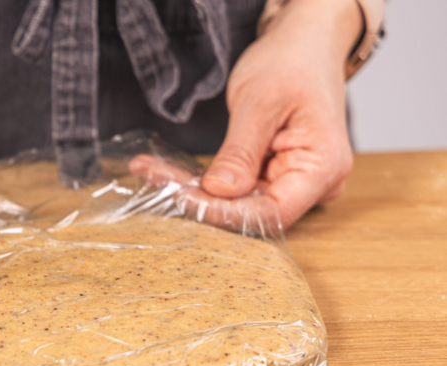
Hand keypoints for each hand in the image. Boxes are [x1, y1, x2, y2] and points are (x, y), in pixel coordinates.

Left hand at [131, 0, 362, 231]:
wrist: (304, 45)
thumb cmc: (292, 63)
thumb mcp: (260, 102)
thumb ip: (241, 152)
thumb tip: (219, 191)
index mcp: (323, 168)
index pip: (272, 213)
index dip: (226, 213)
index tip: (183, 197)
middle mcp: (313, 184)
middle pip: (250, 211)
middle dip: (199, 198)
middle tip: (153, 176)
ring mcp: (291, 182)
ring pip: (235, 202)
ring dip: (191, 189)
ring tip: (150, 169)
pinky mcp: (269, 177)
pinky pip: (232, 188)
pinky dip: (199, 180)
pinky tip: (163, 169)